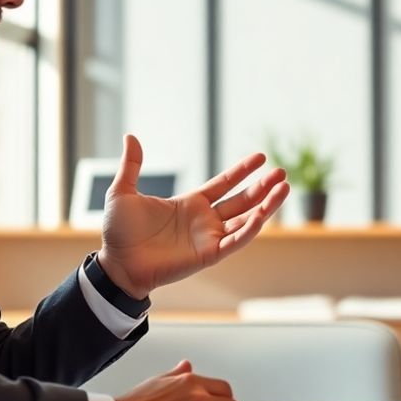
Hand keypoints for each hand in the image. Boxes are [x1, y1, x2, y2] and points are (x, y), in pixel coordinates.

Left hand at [98, 135, 288, 298]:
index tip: (261, 157)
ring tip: (284, 189)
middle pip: (242, 200)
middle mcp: (204, 220)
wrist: (116, 263)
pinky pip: (234, 241)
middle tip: (282, 173)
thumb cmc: (119, 232)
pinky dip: (249, 229)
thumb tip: (131, 136)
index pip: (224, 183)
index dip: (243, 171)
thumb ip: (132, 165)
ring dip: (266, 206)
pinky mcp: (208, 255)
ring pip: (245, 220)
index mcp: (190, 203)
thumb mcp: (123, 192)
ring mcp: (208, 238)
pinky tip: (262, 215)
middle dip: (263, 187)